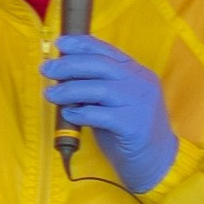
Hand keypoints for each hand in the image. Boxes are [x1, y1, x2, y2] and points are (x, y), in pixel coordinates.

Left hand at [45, 36, 178, 194]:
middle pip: (101, 66)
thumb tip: (62, 73)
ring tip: (50, 95)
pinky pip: (102, 115)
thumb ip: (97, 85)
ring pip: (100, 89)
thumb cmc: (129, 128)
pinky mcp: (135, 126)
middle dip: (69, 65)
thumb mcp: (115, 100)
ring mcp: (141, 104)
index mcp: (137, 73)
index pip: (108, 51)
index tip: (59, 43)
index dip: (82, 44)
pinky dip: (82, 113)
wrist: (157, 160)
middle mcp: (142, 84)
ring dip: (70, 90)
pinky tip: (70, 115)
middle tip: (46, 69)